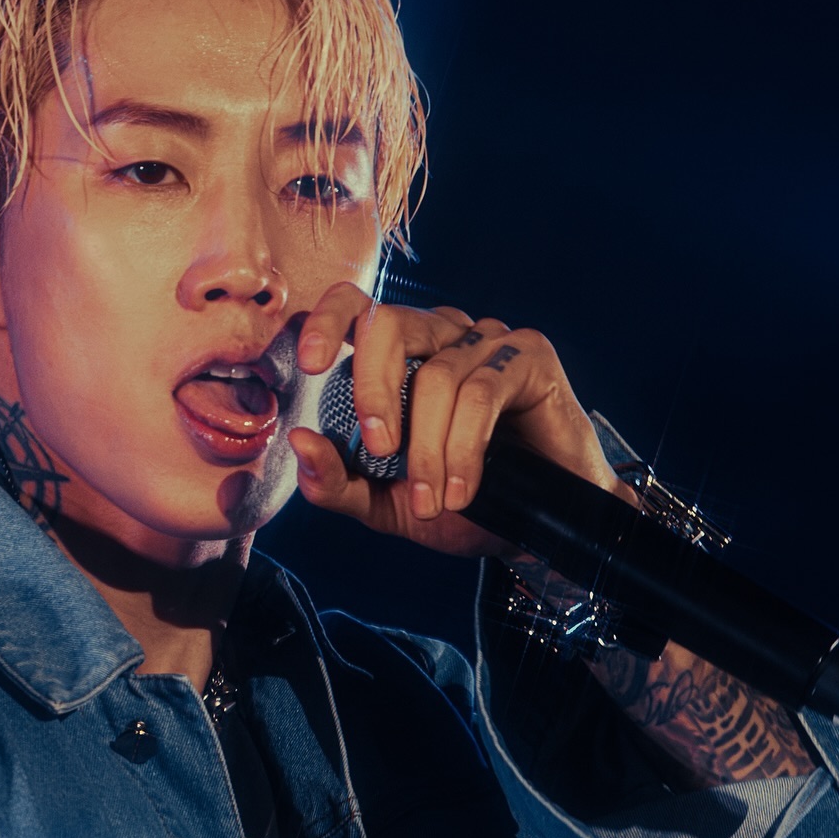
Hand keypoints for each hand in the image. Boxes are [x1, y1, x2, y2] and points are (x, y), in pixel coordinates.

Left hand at [287, 284, 632, 556]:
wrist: (539, 529)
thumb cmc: (464, 506)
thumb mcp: (386, 505)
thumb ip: (336, 482)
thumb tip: (299, 441)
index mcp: (402, 356)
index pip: (356, 308)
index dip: (327, 322)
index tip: (310, 365)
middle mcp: (442, 336)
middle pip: (388, 325)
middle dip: (374, 392)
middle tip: (379, 452)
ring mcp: (488, 340)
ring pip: (437, 376)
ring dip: (428, 450)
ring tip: (432, 503)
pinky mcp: (529, 356)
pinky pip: (482, 391)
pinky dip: (464, 449)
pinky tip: (462, 490)